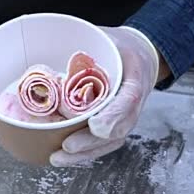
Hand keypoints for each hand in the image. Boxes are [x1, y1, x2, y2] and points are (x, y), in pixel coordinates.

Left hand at [50, 26, 159, 166]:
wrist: (141, 56)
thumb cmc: (121, 47)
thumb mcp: (108, 36)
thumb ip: (88, 41)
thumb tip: (52, 35)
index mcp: (135, 77)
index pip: (129, 99)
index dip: (114, 115)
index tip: (96, 126)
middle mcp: (133, 102)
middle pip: (118, 129)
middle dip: (92, 142)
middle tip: (67, 146)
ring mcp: (126, 116)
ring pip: (110, 141)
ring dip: (85, 153)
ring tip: (59, 158)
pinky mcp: (116, 124)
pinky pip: (104, 142)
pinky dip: (86, 152)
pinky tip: (65, 156)